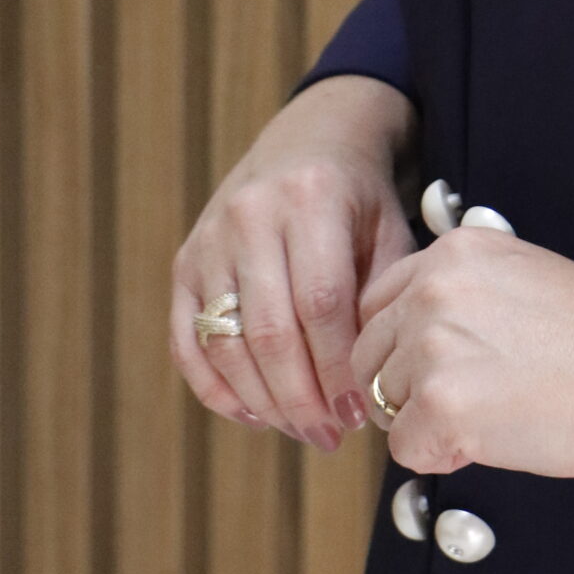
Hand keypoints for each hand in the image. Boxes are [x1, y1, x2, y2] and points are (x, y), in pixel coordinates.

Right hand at [170, 75, 419, 448]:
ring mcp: (210, 239)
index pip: (321, 303)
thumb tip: (374, 378)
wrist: (311, 138)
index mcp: (311, 200)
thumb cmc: (360, 197)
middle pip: (270, 331)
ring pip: (225, 342)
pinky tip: (253, 414)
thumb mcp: (388, 228)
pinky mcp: (185, 262)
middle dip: (301, 397)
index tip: (359, 413)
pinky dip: (214, 388)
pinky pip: (187, 340)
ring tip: (301, 429)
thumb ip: (383, 294)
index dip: (337, 368)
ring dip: (262, 401)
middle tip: (329, 435)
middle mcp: (251, 215)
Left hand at [351, 224, 573, 478]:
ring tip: (484, 418)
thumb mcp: (520, 274)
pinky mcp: (441, 404)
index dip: (398, 346)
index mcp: (452, 253)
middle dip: (401, 387)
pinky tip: (484, 441)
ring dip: (423, 421)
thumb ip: (462, 291)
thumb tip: (416, 334)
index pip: (378, 302)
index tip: (428, 368)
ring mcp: (433, 346)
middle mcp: (433, 290)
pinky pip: (405, 448)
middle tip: (454, 403)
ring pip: (383, 402)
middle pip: (368, 354)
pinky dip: (439, 456)